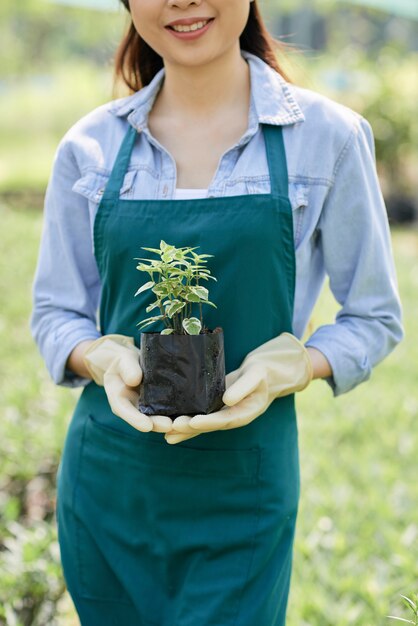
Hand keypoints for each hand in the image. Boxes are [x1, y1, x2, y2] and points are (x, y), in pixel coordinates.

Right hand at [82, 334, 172, 433]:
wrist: (130, 363)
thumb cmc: (123, 362)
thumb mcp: (122, 361)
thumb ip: (127, 369)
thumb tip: (135, 379)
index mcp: (119, 400)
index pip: (125, 412)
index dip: (136, 420)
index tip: (147, 426)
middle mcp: (134, 408)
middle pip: (144, 419)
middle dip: (157, 424)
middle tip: (169, 426)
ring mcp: (147, 407)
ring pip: (157, 417)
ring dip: (169, 421)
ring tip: (181, 423)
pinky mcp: (160, 403)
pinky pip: (167, 409)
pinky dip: (176, 413)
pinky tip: (187, 414)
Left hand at [164, 332, 312, 443]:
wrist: (266, 375)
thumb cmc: (262, 372)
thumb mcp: (256, 375)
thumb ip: (243, 387)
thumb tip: (227, 400)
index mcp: (244, 412)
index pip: (223, 419)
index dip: (207, 422)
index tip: (192, 423)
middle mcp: (232, 417)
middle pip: (209, 425)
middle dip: (189, 428)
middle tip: (170, 428)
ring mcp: (223, 413)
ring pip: (202, 424)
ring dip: (185, 429)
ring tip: (165, 434)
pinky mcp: (216, 407)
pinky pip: (200, 415)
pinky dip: (187, 420)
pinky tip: (171, 423)